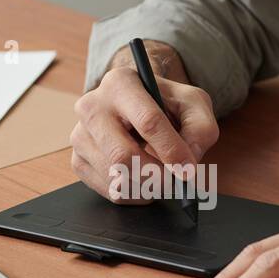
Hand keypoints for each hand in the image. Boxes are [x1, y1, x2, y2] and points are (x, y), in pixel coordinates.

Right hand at [71, 41, 218, 202]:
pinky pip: (108, 189)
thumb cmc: (165, 103)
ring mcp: (80, 134)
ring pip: (115, 176)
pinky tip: (144, 181)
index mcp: (121, 83)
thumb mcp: (192, 104)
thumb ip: (200, 128)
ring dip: (146, 187)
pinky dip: (133, 194)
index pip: (148, 121)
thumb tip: (189, 160)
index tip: (188, 170)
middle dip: (155, 176)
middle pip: (123, 155)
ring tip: (162, 178)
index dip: (171, 149)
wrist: (136, 104)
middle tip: (175, 182)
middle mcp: (92, 106)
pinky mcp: (78, 160)